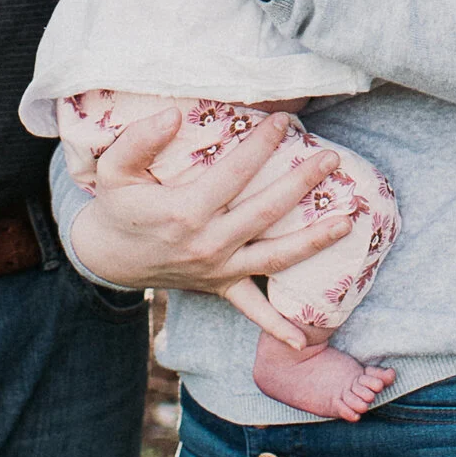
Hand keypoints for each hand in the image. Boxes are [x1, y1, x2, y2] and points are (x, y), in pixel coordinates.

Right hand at [70, 104, 343, 339]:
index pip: (234, 173)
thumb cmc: (117, 206)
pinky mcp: (220, 286)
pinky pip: (251, 310)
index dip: (261, 145)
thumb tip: (172, 115)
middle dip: (301, 184)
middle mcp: (207, 244)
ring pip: (274, 258)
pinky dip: (277, 326)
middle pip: (265, 212)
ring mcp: (217, 270)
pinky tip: (302, 340)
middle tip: (331, 159)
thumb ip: (139, 140)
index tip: (284, 121)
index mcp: (184, 212)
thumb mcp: (114, 169)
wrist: (107, 256)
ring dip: (314, 241)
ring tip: (348, 221)